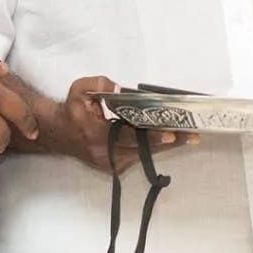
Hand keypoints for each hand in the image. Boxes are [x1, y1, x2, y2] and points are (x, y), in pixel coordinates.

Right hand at [46, 76, 193, 175]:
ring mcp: (110, 164)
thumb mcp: (80, 89)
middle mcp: (104, 153)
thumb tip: (121, 89)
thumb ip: (98, 84)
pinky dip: (153, 148)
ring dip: (165, 146)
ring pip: (143, 155)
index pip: (127, 136)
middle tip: (192, 134)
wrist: (60, 134)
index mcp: (95, 134)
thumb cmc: (73, 110)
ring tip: (189, 136)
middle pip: (142, 149)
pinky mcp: (114, 167)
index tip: (170, 133)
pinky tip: (170, 139)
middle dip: (168, 141)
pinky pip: (139, 157)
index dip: (150, 136)